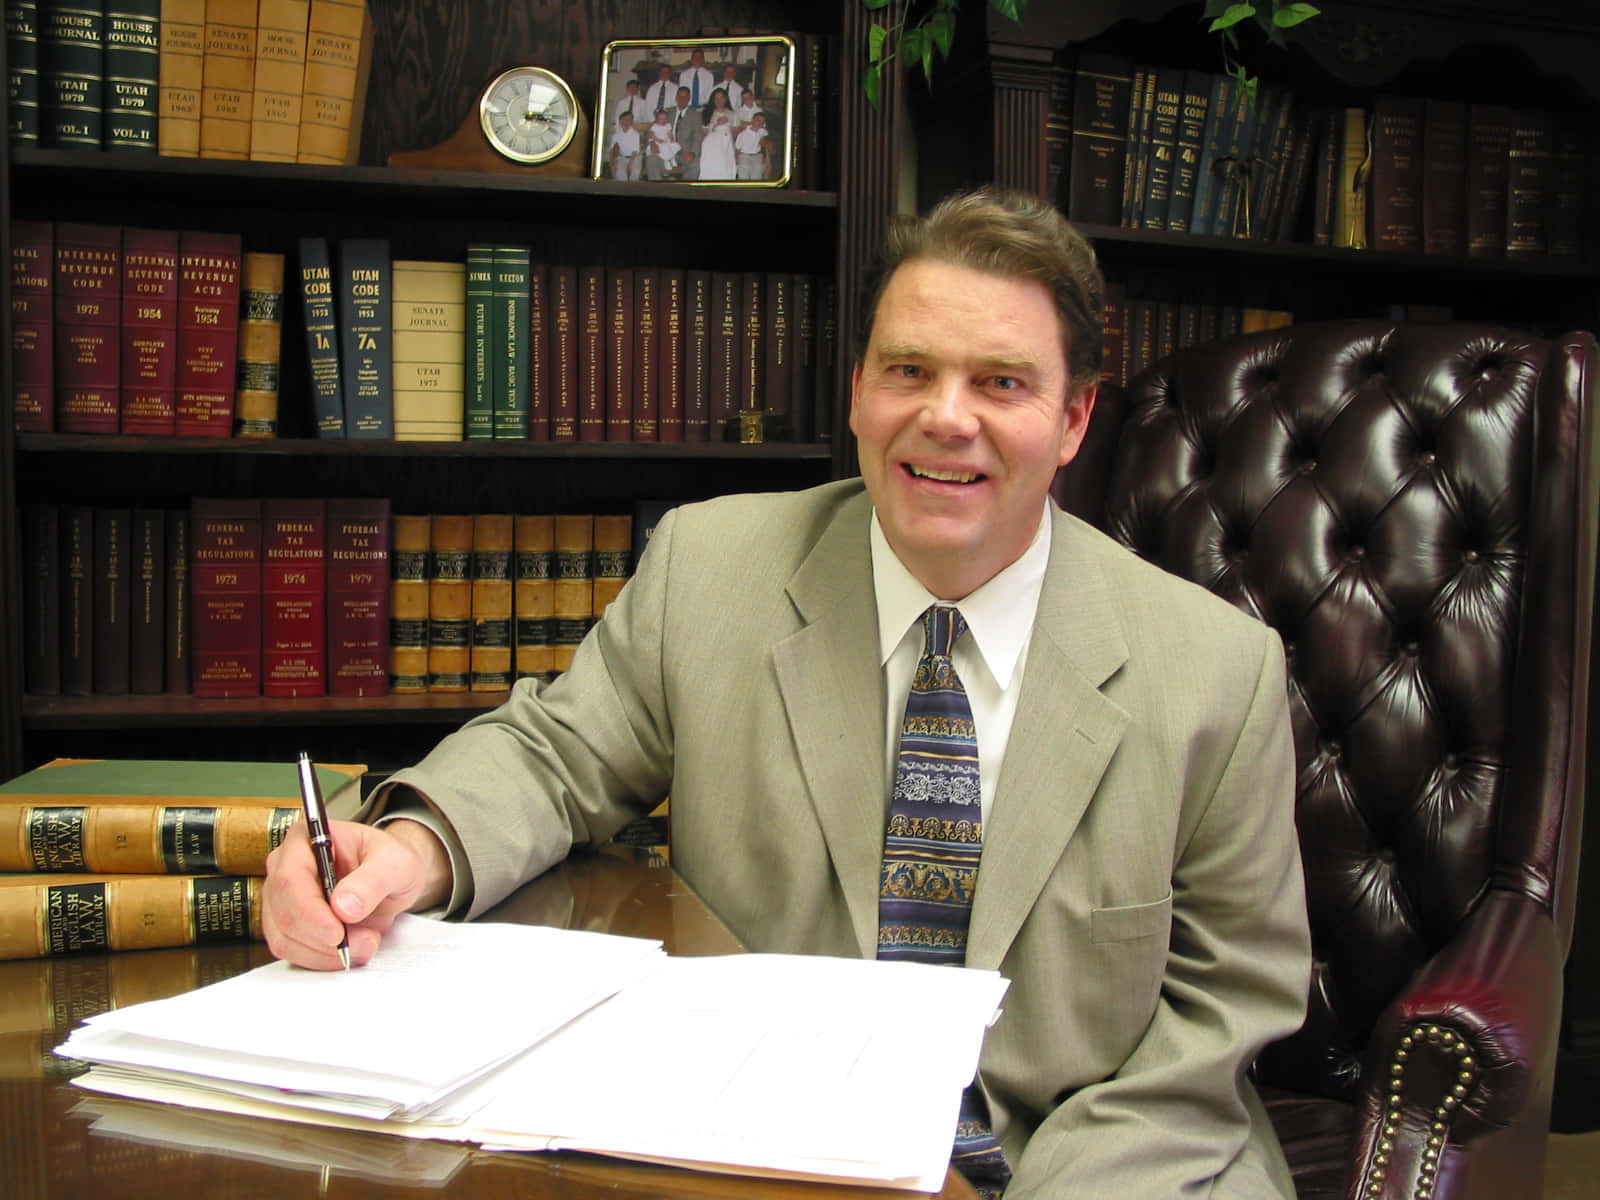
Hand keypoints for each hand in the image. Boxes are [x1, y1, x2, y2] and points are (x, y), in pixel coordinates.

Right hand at [263, 818, 450, 968]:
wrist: (392, 877)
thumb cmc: (390, 861)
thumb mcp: (395, 863)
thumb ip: (373, 880)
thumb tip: (344, 906)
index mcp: (305, 839)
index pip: (290, 878)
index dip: (310, 911)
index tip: (337, 934)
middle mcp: (284, 866)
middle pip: (284, 913)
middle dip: (323, 939)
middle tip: (365, 943)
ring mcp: (281, 898)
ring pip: (285, 938)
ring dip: (325, 953)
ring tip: (364, 944)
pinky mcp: (286, 924)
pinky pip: (292, 951)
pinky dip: (321, 959)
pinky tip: (348, 951)